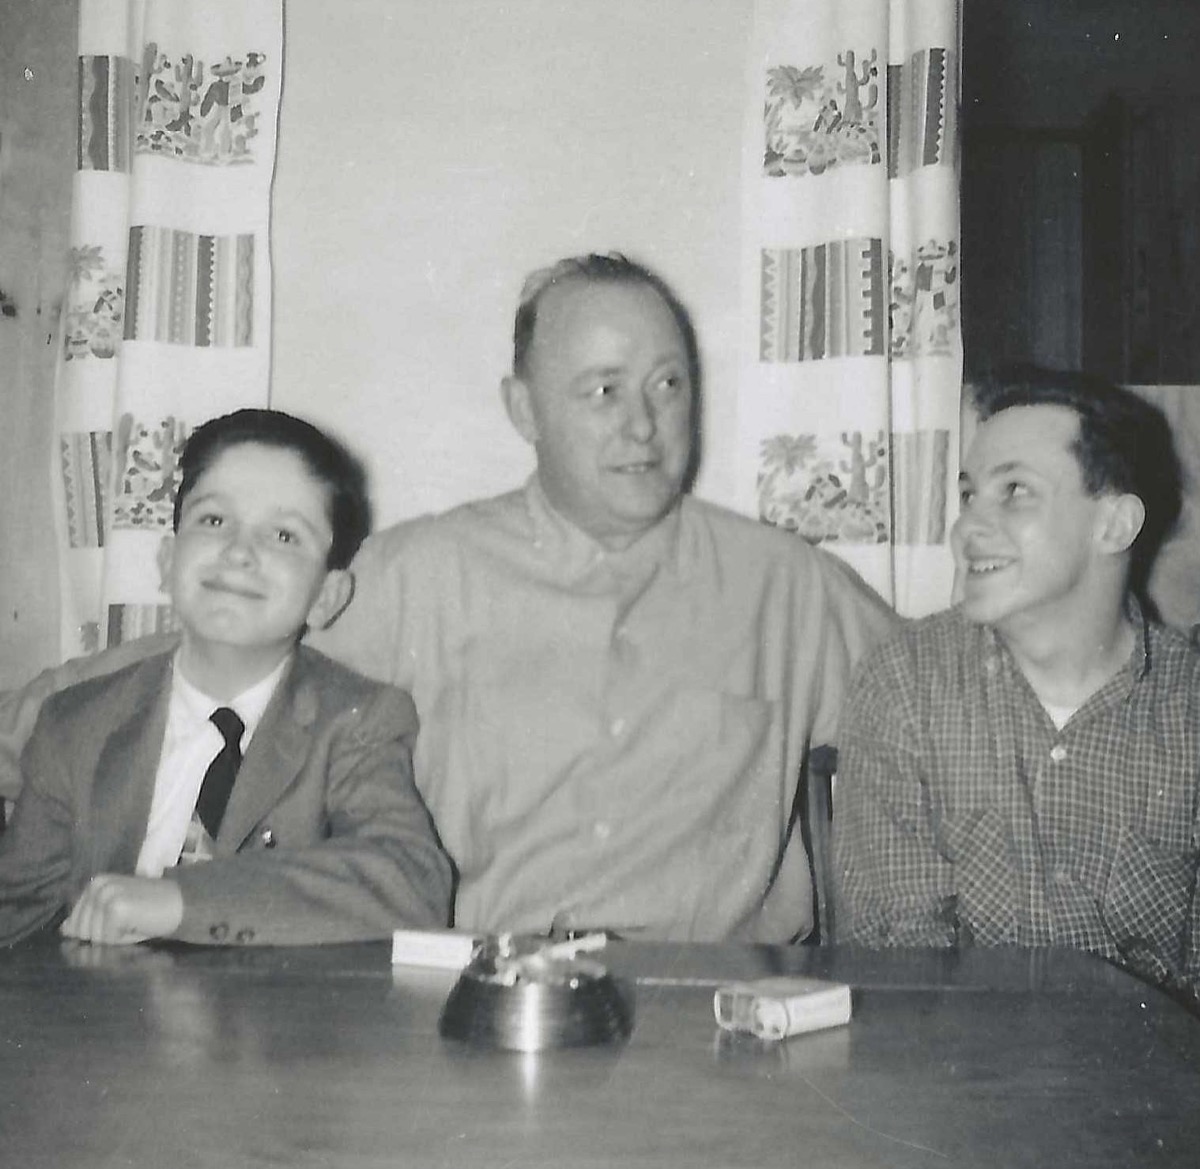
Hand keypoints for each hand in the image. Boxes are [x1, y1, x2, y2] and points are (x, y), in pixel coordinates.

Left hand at [61, 874, 183, 944]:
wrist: (183, 903)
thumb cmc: (150, 912)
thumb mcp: (114, 914)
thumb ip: (88, 918)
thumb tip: (64, 929)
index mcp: (95, 883)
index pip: (74, 922)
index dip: (97, 931)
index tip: (120, 920)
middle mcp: (97, 885)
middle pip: (81, 931)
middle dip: (103, 935)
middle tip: (129, 922)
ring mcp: (106, 895)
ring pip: (93, 937)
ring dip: (113, 938)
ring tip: (134, 923)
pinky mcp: (116, 908)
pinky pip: (107, 939)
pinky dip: (122, 939)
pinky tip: (138, 925)